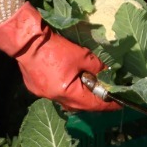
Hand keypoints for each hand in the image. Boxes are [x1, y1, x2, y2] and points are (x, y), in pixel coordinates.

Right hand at [0, 4, 116, 112]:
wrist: (26, 40)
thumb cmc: (55, 48)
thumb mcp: (81, 55)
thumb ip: (96, 66)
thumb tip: (105, 71)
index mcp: (67, 93)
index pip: (93, 104)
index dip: (108, 105)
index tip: (120, 105)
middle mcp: (55, 98)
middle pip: (79, 105)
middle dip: (93, 101)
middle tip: (106, 95)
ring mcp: (43, 94)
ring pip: (66, 100)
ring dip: (78, 95)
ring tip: (87, 87)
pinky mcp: (36, 87)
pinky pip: (55, 92)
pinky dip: (64, 88)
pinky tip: (67, 79)